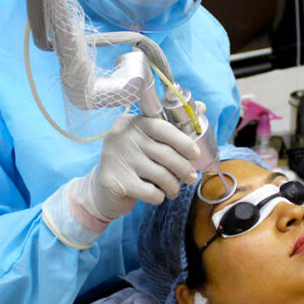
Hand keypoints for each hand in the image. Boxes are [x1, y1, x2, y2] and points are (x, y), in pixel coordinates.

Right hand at [74, 113, 200, 223]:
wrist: (101, 189)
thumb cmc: (132, 162)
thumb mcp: (148, 141)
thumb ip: (172, 126)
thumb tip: (202, 107)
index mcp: (132, 121)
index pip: (163, 127)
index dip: (184, 142)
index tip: (195, 155)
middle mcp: (122, 136)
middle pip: (165, 153)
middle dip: (184, 169)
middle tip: (191, 178)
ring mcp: (116, 158)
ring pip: (160, 174)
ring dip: (174, 186)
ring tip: (174, 189)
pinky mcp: (114, 181)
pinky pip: (150, 192)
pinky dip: (159, 197)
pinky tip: (158, 195)